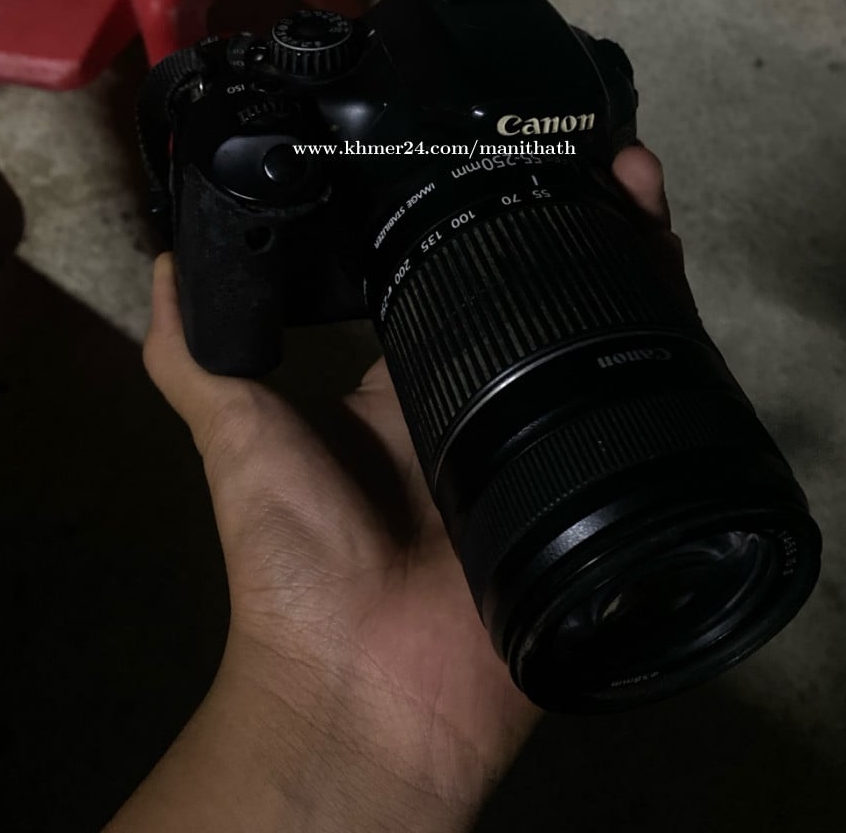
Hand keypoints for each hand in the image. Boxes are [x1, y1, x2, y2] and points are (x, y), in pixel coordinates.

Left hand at [109, 145, 678, 832]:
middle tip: (610, 161)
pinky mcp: (590, 493)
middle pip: (548, 297)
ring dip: (633, 266)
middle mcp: (483, 405)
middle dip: (583, 226)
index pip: (463, 278)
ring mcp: (543, 447)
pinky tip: (681, 289)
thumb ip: (197, 354)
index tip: (517, 152)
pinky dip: (672, 354)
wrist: (366, 693)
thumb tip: (164, 260)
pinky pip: (644, 418)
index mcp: (408, 386)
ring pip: (604, 338)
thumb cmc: (294, 566)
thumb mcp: (234, 437)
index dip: (494, 216)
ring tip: (647, 194)